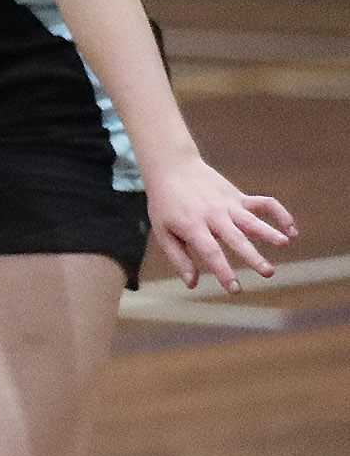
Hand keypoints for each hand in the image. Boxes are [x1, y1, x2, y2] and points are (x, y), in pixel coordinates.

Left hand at [145, 155, 295, 292]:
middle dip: (253, 256)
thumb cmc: (165, 204)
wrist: (172, 167)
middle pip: (236, 238)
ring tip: (285, 242)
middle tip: (269, 272)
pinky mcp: (239, 197)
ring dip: (269, 231)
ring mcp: (228, 205)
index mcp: (192, 226)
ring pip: (252, 220)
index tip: (235, 288)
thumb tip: (192, 285)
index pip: (210, 252)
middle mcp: (213, 216)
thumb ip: (178, 258)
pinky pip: (263, 203)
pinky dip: (279, 213)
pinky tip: (292, 229)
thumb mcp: (163, 231)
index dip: (223, 271)